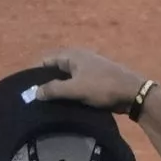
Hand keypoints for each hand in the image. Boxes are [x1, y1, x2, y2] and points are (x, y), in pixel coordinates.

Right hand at [33, 47, 147, 112]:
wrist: (132, 93)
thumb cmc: (103, 87)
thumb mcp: (76, 89)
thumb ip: (54, 89)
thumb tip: (35, 92)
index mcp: (73, 55)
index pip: (46, 60)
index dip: (35, 73)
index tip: (27, 88)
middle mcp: (79, 59)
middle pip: (55, 69)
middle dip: (46, 82)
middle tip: (35, 99)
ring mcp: (88, 69)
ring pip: (66, 79)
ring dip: (58, 89)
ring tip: (47, 104)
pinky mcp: (95, 81)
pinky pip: (76, 85)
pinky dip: (69, 93)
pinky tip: (64, 105)